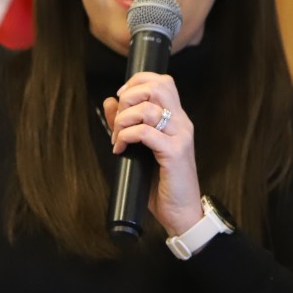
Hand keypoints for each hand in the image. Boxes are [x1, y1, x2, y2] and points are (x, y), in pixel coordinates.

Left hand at [102, 72, 202, 236]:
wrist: (182, 212)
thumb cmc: (163, 184)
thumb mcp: (142, 149)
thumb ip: (127, 124)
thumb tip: (110, 102)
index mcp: (177, 120)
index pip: (163, 82)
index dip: (138, 81)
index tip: (122, 98)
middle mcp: (182, 124)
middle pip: (158, 87)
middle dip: (129, 97)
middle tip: (119, 119)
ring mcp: (180, 137)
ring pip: (148, 108)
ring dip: (123, 121)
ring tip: (117, 138)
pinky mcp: (174, 153)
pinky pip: (144, 132)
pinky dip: (126, 137)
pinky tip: (120, 149)